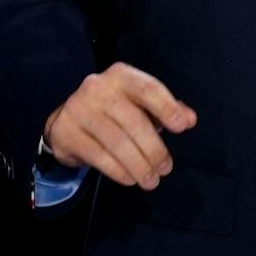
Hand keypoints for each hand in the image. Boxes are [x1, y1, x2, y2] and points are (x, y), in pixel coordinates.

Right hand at [43, 61, 194, 189]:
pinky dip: (117, 170)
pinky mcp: (65, 131)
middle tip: (166, 169)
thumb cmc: (116, 111)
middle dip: (154, 149)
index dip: (167, 108)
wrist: (68, 120)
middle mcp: (97, 87)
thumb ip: (169, 109)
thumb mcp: (143, 105)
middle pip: (134, 122)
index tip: (182, 128)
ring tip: (151, 180)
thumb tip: (190, 119)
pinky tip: (130, 179)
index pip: (149, 89)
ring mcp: (78, 109)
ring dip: (138, 165)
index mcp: (122, 75)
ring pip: (116, 142)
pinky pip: (97, 155)